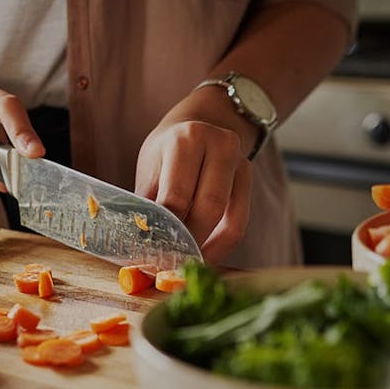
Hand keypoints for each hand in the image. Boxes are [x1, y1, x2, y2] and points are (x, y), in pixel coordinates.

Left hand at [135, 89, 255, 263]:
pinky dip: (221, 245)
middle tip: (170, 265)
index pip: (176, 197)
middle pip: (207, 209)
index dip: (165, 231)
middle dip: (188, 243)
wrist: (199, 123)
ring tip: (186, 263)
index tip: (153, 256)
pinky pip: (239, 223)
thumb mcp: (151, 168)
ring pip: (228, 220)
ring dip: (206, 248)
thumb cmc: (168, 152)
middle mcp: (220, 145)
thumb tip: (140, 246)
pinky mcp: (249, 178)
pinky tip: (205, 255)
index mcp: (187, 139)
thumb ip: (148, 204)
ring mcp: (240, 161)